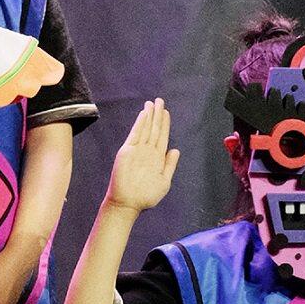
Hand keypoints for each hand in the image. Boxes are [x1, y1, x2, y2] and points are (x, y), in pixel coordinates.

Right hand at [106, 98, 180, 217]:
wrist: (128, 203)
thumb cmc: (146, 196)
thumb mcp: (164, 182)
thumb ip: (169, 165)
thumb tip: (176, 150)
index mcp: (157, 158)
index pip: (162, 136)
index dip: (164, 124)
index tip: (166, 112)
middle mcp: (148, 151)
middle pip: (154, 129)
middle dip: (157, 115)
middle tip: (160, 100)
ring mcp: (138, 150)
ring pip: (146, 128)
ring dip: (149, 115)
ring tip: (152, 103)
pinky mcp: (128, 150)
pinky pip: (136, 134)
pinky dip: (140, 123)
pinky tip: (144, 114)